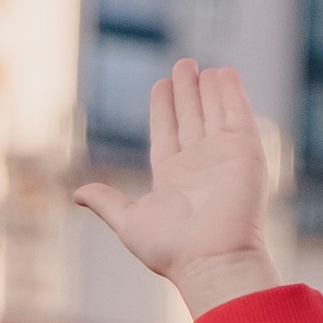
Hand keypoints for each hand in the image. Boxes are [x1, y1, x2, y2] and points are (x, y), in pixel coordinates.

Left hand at [74, 60, 276, 318]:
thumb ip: (107, 202)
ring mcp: (223, 156)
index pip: (167, 133)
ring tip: (201, 65)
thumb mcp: (129, 222)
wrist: (213, 259)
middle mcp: (198, 165)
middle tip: (183, 63)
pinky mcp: (245, 151)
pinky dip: (231, 93)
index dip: (164, 108)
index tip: (161, 84)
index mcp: (171, 178)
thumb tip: (77, 194)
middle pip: (191, 118)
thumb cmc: (171, 248)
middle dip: (186, 91)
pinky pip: (237, 114)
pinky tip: (224, 73)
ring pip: (214, 112)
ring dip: (208, 88)